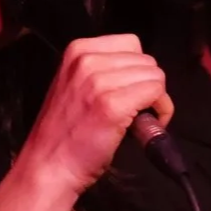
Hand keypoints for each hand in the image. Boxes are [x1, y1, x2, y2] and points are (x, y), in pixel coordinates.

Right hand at [18, 34, 172, 194]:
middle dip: (149, 85)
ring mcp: (99, 82)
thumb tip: (138, 74)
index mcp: (77, 50)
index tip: (132, 92)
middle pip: (146, 60)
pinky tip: (147, 126)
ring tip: (140, 119)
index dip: (138, 70)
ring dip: (157, 98)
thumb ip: (101, 72)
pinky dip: (162, 110)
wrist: (48, 166)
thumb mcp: (74, 86)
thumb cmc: (64, 134)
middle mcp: (87, 60)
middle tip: (139, 110)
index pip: (131, 44)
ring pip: (155, 76)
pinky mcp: (112, 105)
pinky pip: (156, 93)